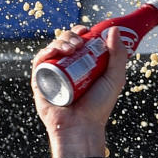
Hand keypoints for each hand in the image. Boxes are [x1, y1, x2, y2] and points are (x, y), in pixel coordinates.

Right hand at [32, 25, 128, 156]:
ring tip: (71, 47)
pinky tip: (55, 52)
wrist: (82, 127)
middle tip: (79, 41)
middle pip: (64, 42)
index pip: (79, 42)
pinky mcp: (40, 81)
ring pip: (52, 48)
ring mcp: (53, 73)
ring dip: (60, 41)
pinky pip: (39, 61)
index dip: (81, 32)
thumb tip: (114, 29)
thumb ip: (118, 55)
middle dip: (70, 35)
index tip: (87, 30)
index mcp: (82, 65)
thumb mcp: (114, 79)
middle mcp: (67, 68)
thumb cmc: (99, 107)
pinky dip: (45, 52)